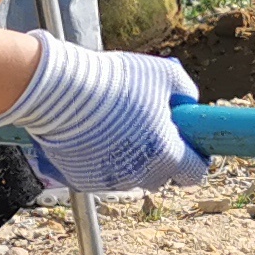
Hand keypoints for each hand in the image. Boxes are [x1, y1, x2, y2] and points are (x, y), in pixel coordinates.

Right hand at [0, 41, 208, 188]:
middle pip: (162, 174)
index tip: (190, 143)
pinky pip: (104, 173)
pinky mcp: (84, 180)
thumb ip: (186, 91)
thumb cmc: (115, 82)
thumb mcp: (165, 74)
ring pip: (132, 174)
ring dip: (132, 156)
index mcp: (167, 155)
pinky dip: (105, 158)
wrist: (59, 91)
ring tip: (118, 124)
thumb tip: (189, 103)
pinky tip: (95, 132)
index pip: (194, 173)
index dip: (196, 157)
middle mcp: (141, 176)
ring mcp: (111, 181)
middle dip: (162, 154)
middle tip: (151, 126)